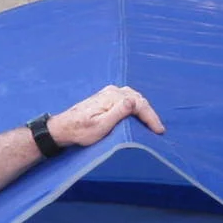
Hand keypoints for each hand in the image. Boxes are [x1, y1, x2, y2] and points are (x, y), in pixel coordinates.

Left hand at [48, 86, 164, 148]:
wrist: (63, 128)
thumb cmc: (80, 131)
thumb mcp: (100, 126)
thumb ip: (118, 113)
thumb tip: (133, 100)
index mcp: (112, 97)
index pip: (139, 104)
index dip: (151, 117)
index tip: (159, 131)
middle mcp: (112, 91)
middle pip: (138, 99)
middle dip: (150, 113)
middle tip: (158, 129)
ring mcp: (109, 93)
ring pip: (134, 97)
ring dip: (144, 109)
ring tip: (151, 122)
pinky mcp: (106, 97)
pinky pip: (127, 98)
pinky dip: (136, 106)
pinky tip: (139, 114)